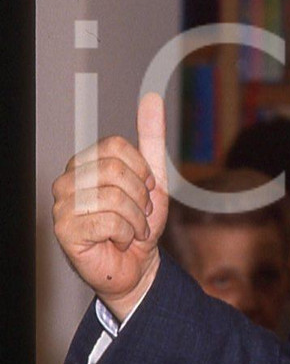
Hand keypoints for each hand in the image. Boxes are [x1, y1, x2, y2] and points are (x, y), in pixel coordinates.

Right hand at [52, 92, 168, 320]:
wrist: (137, 265)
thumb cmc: (139, 223)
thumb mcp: (153, 178)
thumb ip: (151, 138)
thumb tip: (151, 98)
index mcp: (85, 163)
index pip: (116, 146)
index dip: (141, 170)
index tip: (145, 190)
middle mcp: (68, 180)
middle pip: (115, 170)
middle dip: (140, 196)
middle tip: (138, 214)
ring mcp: (62, 205)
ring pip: (113, 196)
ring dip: (135, 218)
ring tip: (131, 229)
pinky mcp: (64, 230)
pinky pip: (107, 221)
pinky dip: (125, 233)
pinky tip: (119, 241)